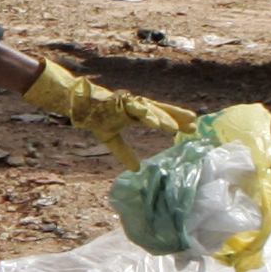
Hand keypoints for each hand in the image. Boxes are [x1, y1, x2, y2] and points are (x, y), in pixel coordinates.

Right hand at [24, 58, 194, 169]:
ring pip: (150, 109)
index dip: (175, 122)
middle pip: (161, 110)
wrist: (75, 103)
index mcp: (135, 113)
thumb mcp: (110, 139)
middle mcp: (134, 106)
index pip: (159, 116)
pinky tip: (156, 120)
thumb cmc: (93, 116)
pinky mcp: (117, 102)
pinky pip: (134, 108)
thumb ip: (124, 152)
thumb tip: (137, 170)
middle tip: (195, 124)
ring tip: (178, 125)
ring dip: (164, 117)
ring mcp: (126, 102)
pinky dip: (146, 114)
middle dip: (177, 117)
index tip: (191, 128)